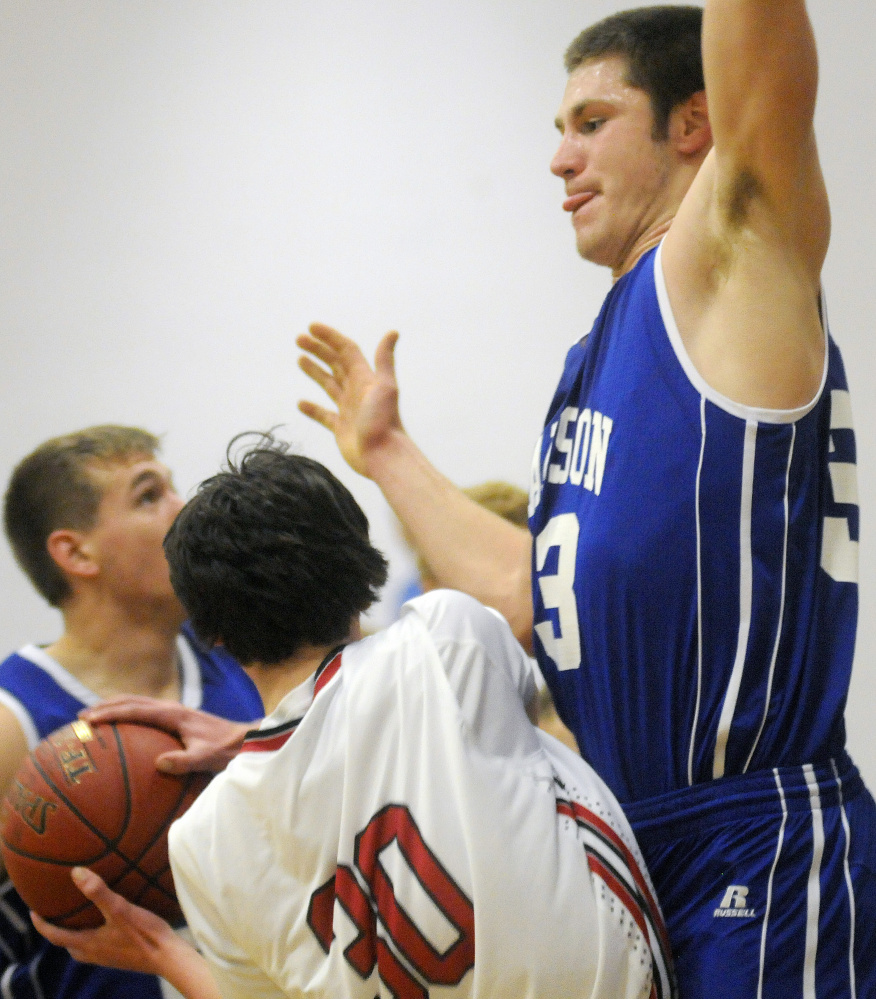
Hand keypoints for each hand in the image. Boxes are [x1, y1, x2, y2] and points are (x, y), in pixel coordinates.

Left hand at [31, 868, 179, 974]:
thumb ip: (98, 892)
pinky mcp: (119, 957)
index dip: (41, 925)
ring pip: (82, 947)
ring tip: (79, 915)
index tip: (32, 912)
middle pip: (67, 943)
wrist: (167, 957)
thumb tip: (75, 873)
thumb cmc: (143, 934)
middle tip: (56, 912)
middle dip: (58, 930)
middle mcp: (93, 953)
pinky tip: (107, 924)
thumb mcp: (120, 909)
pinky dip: (92, 935)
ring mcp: (107, 957)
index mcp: (88, 944)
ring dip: (75, 933)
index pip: (55, 936)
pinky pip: (97, 946)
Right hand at [80, 696, 253, 773]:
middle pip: (132, 701)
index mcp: (174, 714)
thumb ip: (184, 761)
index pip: (136, 710)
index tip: (89, 719)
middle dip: (107, 706)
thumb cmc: (226, 749)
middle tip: (81, 717)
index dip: (111, 713)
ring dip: (116, 707)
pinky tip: (122, 731)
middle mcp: (172, 708)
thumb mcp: (206, 757)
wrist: (245, 739)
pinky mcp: (176, 719)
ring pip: (138, 704)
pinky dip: (129, 715)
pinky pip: (146, 713)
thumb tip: (159, 764)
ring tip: (94, 717)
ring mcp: (174, 712)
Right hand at [297, 323, 402, 477]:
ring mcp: (348, 409)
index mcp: (365, 378)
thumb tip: (393, 332)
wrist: (384, 456)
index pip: (346, 351)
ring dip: (315, 371)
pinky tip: (301, 403)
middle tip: (298, 340)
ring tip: (300, 359)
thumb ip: (384, 360)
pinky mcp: (341, 428)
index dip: (330, 338)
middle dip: (318, 350)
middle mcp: (357, 391)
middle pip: (335, 364)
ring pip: (329, 385)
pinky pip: (324, 415)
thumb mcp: (384, 386)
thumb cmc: (384, 422)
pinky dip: (312, 409)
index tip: (311, 327)